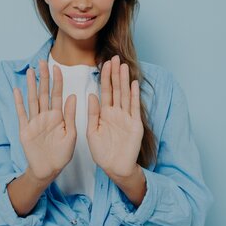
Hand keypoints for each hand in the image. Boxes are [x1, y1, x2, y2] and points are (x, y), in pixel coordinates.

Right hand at [13, 60, 76, 182]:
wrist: (48, 170)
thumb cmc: (62, 154)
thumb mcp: (71, 135)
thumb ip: (70, 115)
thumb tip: (72, 96)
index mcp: (58, 116)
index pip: (57, 94)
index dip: (57, 81)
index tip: (57, 67)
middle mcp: (46, 116)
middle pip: (43, 93)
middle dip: (43, 78)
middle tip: (42, 62)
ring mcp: (34, 122)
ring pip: (32, 100)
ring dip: (31, 86)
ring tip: (31, 71)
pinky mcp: (25, 130)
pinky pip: (22, 114)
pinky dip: (19, 102)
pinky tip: (17, 90)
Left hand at [87, 55, 143, 177]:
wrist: (115, 168)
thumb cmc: (102, 152)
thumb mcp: (91, 131)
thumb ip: (92, 113)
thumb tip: (91, 94)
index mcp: (104, 113)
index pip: (105, 91)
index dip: (105, 77)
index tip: (104, 63)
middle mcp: (116, 113)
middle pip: (116, 89)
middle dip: (115, 74)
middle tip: (115, 57)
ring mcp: (126, 118)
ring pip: (125, 95)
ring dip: (124, 81)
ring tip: (124, 66)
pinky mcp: (135, 125)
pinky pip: (134, 108)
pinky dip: (134, 96)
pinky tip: (133, 84)